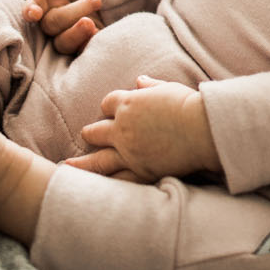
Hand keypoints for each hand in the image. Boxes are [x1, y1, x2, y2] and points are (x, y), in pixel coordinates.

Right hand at [24, 0, 101, 54]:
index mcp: (44, 2)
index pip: (31, 8)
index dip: (30, 11)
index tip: (35, 13)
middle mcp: (52, 22)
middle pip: (51, 25)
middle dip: (72, 13)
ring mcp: (66, 36)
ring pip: (63, 43)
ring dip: (76, 34)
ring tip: (91, 23)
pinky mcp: (82, 47)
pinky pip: (80, 52)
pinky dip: (87, 45)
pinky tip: (97, 35)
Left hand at [68, 77, 218, 181]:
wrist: (202, 129)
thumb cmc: (189, 105)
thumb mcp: (168, 88)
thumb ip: (151, 86)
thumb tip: (139, 80)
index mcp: (129, 103)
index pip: (108, 103)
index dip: (109, 107)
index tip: (110, 111)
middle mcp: (123, 127)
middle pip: (97, 130)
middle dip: (91, 133)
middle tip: (86, 135)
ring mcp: (128, 151)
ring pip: (97, 159)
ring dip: (82, 164)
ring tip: (67, 168)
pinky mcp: (140, 170)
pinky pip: (115, 180)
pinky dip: (102, 184)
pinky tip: (90, 189)